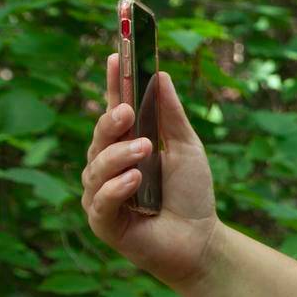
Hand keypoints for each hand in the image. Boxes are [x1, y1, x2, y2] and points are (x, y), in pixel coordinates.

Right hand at [82, 54, 220, 289]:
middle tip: (125, 112)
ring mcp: (102, 194)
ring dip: (120, 156)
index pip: (115, 110)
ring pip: (95, 167)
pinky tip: (134, 180)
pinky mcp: (103, 222)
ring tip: (145, 151)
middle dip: (110, 122)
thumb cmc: (192, 194)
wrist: (201, 240)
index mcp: (128, 145)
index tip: (115, 56)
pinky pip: (100, 200)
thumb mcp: (187, 148)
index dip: (113, 84)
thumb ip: (171, 115)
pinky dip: (116, 188)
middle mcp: (109, 167)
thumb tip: (160, 74)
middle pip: (99, 136)